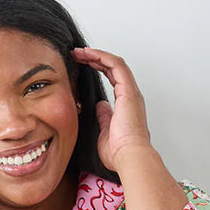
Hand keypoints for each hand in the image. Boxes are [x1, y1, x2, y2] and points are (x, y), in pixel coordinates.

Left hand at [71, 46, 153, 171]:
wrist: (129, 156)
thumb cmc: (119, 152)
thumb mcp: (105, 131)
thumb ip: (103, 117)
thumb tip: (100, 107)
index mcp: (126, 105)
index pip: (113, 78)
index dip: (98, 68)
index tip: (82, 65)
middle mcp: (131, 95)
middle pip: (113, 67)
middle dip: (95, 58)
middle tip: (78, 55)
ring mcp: (131, 92)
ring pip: (115, 63)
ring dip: (97, 55)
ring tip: (80, 52)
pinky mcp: (128, 91)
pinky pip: (116, 65)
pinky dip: (102, 57)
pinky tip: (88, 54)